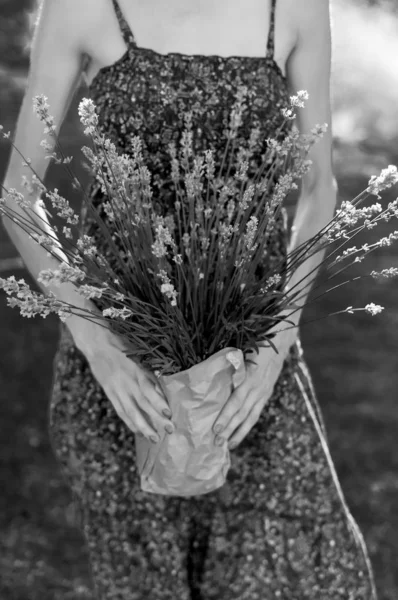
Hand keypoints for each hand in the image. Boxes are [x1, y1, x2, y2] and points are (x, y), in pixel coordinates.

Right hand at [74, 321, 173, 443]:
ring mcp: (117, 389)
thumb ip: (149, 372)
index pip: (148, 389)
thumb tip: (162, 389)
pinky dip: (129, 422)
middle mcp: (127, 382)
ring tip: (154, 438)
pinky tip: (138, 431)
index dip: (158, 401)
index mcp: (136, 370)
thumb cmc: (123, 347)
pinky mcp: (110, 392)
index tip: (168, 412)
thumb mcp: (138, 355)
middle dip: (157, 418)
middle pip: (143, 404)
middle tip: (170, 430)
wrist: (97, 344)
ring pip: (131, 412)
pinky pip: (120, 410)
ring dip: (143, 426)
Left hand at [212, 332, 294, 450]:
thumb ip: (229, 363)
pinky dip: (247, 425)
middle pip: (242, 413)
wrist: (279, 342)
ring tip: (229, 445)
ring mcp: (264, 392)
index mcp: (250, 377)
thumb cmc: (254, 344)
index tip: (216, 427)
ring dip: (239, 432)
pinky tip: (239, 434)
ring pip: (251, 417)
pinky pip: (256, 413)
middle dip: (230, 428)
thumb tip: (207, 374)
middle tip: (217, 442)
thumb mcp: (241, 351)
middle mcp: (258, 388)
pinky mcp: (266, 395)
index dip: (227, 415)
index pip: (237, 401)